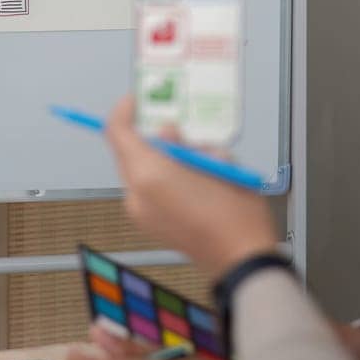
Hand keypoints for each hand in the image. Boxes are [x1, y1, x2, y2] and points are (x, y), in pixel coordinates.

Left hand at [104, 97, 277, 276]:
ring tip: (198, 164)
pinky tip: (193, 182)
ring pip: (138, 170)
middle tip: (176, 131)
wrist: (240, 259)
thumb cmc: (234, 211)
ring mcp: (140, 213)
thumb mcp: (216, 161)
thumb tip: (167, 131)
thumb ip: (184, 142)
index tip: (136, 100)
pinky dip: (162, 178)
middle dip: (148, 137)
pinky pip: (146, 189)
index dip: (124, 111)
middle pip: (127, 151)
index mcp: (149, 175)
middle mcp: (136, 195)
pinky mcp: (148, 225)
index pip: (118, 132)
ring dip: (159, 158)